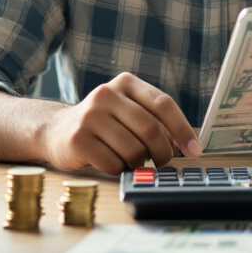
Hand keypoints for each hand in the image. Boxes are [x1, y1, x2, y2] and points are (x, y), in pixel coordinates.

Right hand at [42, 72, 201, 173]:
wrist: (56, 131)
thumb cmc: (103, 124)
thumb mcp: (127, 111)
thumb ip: (154, 120)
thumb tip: (187, 144)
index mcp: (125, 83)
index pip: (163, 104)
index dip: (183, 129)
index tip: (195, 150)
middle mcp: (106, 94)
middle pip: (150, 129)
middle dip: (163, 152)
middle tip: (163, 163)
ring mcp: (90, 116)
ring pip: (133, 150)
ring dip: (139, 163)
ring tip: (131, 160)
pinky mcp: (78, 139)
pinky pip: (113, 163)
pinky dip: (119, 169)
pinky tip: (112, 163)